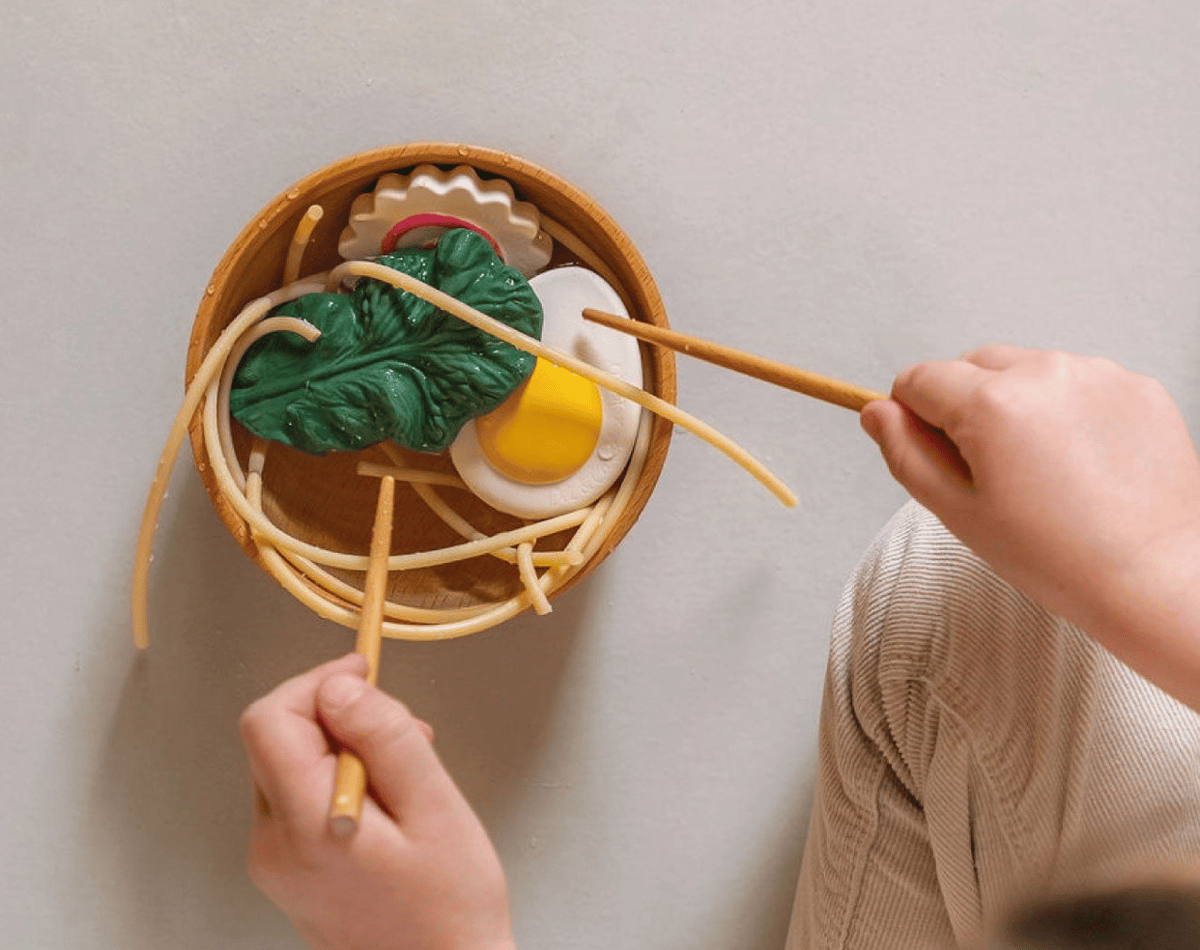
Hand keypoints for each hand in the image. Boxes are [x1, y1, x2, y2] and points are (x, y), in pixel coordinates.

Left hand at [239, 654, 515, 949]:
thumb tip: (340, 685)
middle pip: (278, 737)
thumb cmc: (450, 910)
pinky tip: (389, 801)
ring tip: (406, 773)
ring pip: (290, 764)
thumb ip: (384, 737)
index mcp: (307, 826)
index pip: (270, 718)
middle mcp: (274, 846)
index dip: (317, 682)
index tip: (364, 672)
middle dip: (338, 714)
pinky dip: (340, 779)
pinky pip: (300, 798)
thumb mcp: (434, 807)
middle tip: (403, 733)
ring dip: (344, 746)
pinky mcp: (289, 871)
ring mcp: (276, 863)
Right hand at [860, 347, 1199, 703]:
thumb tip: (878, 413)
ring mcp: (1096, 375)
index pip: (919, 378)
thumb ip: (905, 452)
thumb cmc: (1060, 557)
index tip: (936, 452)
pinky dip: (1067, 411)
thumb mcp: (957, 511)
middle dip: (965, 405)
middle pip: (971, 365)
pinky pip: (1077, 383)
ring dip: (1016, 404)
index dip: (914, 416)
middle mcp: (1044, 373)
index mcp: (991, 403)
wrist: (1156, 576)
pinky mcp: (1136, 386)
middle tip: (989, 469)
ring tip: (1041, 470)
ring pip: (1025, 371)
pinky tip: (1080, 463)